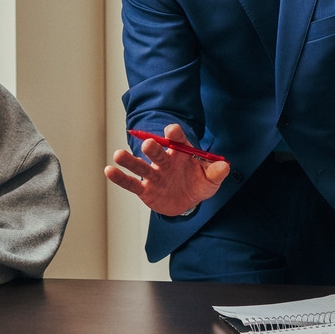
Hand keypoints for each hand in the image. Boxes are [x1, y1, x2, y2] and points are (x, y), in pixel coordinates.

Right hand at [104, 123, 230, 216]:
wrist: (187, 203)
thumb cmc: (198, 184)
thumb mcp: (211, 180)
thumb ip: (216, 172)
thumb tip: (225, 166)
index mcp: (181, 154)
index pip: (178, 140)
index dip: (175, 134)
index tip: (172, 130)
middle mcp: (165, 161)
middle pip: (158, 152)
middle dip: (153, 148)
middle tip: (148, 144)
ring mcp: (154, 175)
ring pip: (141, 166)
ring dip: (130, 161)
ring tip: (119, 155)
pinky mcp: (146, 190)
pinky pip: (132, 184)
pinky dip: (121, 178)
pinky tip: (109, 170)